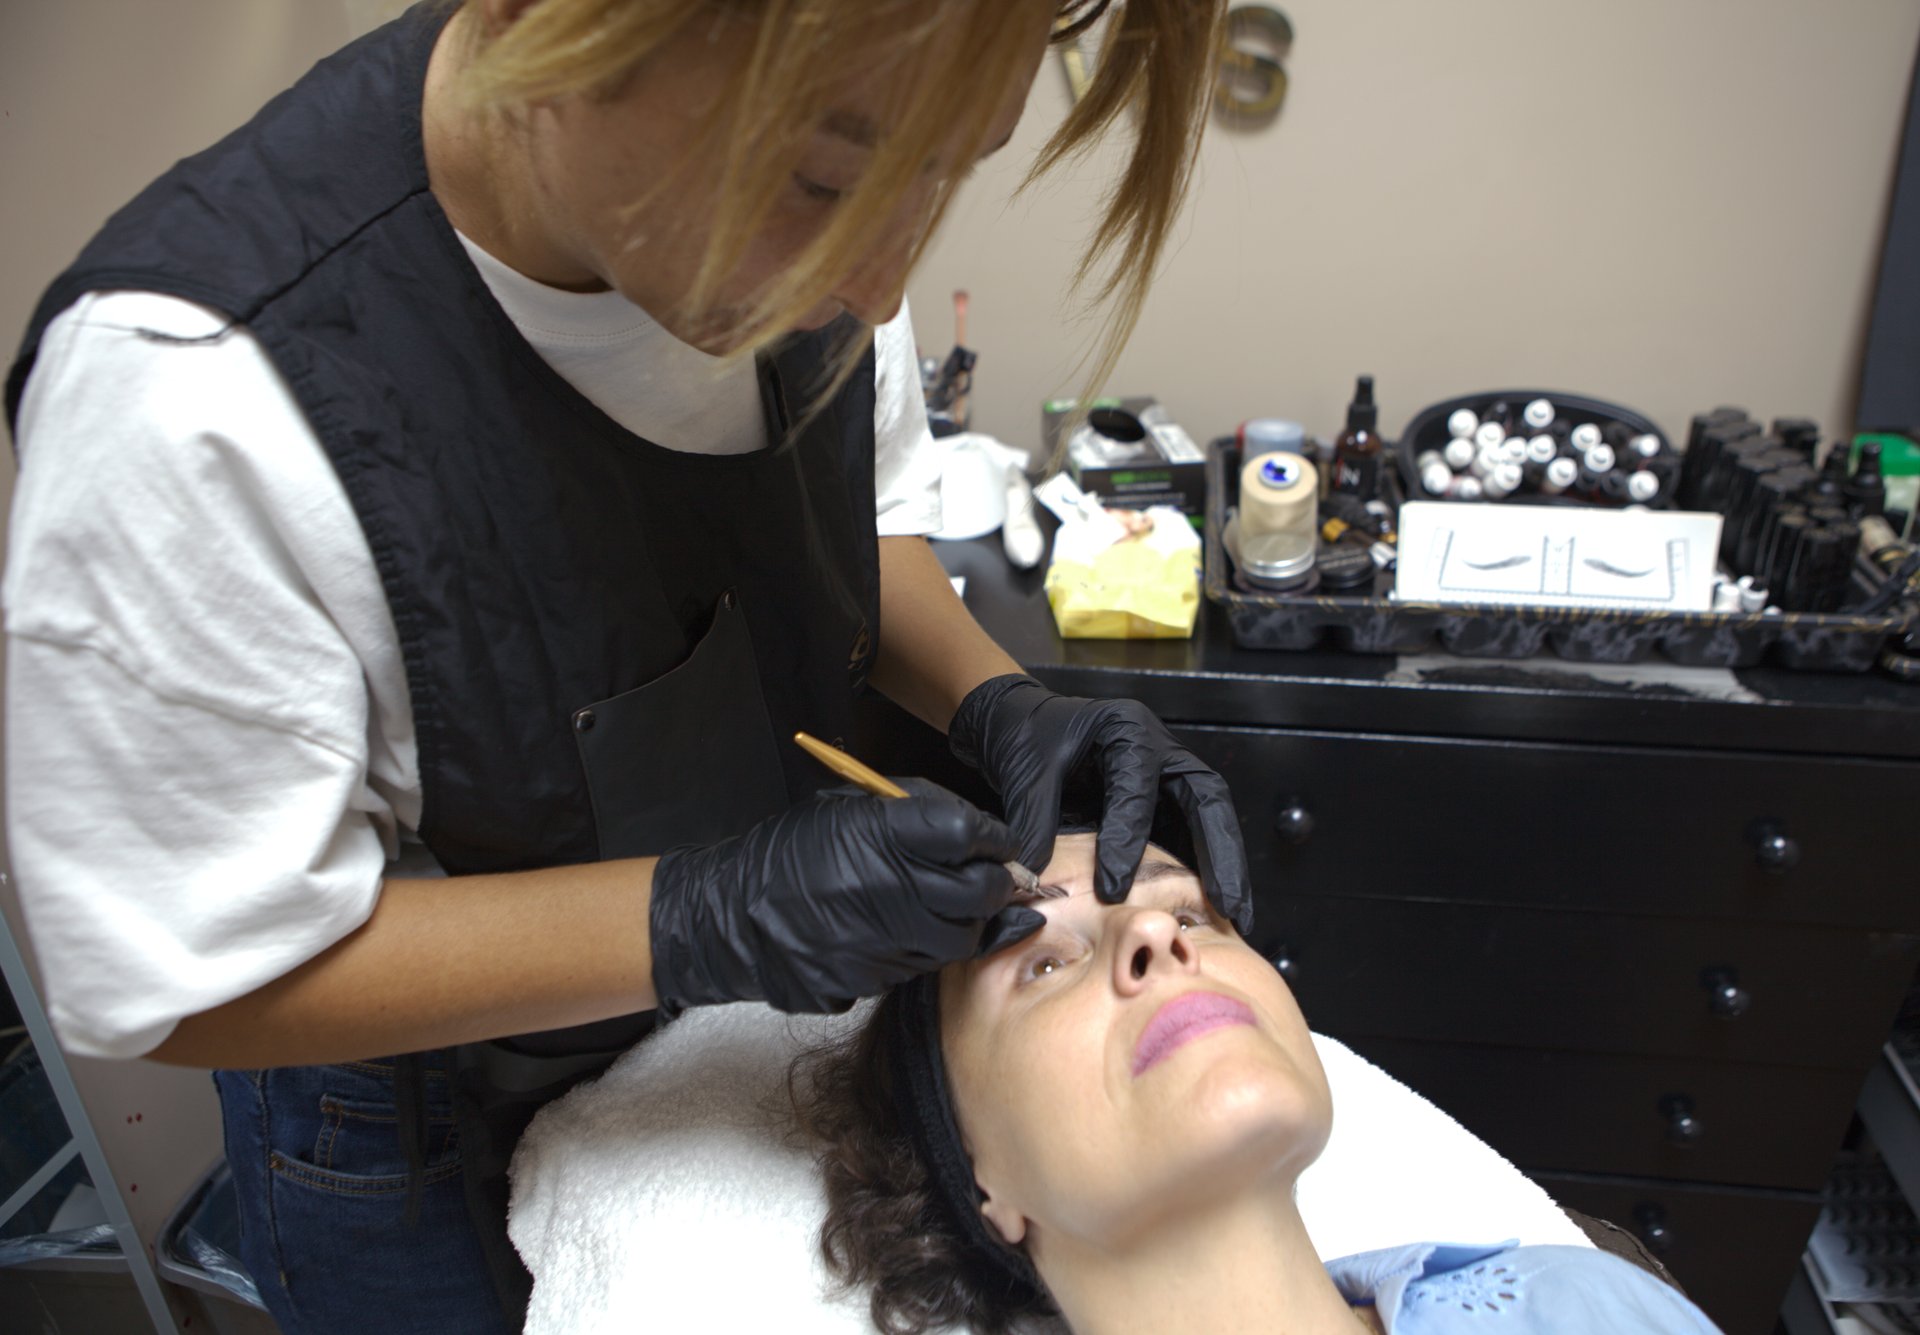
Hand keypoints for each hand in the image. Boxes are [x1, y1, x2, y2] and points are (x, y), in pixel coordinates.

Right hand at [649, 779, 1041, 1014]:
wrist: (729, 917)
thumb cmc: (789, 852)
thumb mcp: (846, 808)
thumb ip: (913, 809)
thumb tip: (974, 827)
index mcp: (881, 836)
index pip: (969, 835)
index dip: (993, 837)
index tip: (995, 841)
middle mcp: (889, 890)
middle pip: (980, 892)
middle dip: (993, 882)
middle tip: (987, 876)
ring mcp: (883, 943)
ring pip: (961, 938)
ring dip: (965, 920)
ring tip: (944, 905)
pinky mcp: (872, 981)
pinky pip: (922, 966)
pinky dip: (926, 949)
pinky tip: (907, 931)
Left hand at [947, 674, 1252, 932]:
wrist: (1014, 722)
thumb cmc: (1022, 734)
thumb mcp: (1023, 770)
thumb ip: (1032, 820)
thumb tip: (1036, 878)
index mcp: (1126, 730)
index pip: (1137, 786)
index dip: (1127, 838)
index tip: (1112, 889)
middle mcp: (1158, 751)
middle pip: (1206, 798)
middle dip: (1222, 853)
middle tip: (1230, 906)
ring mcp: (1165, 777)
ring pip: (1209, 819)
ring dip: (1224, 867)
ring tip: (1236, 918)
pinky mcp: (1160, 804)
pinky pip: (1188, 837)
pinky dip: (1201, 871)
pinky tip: (1210, 909)